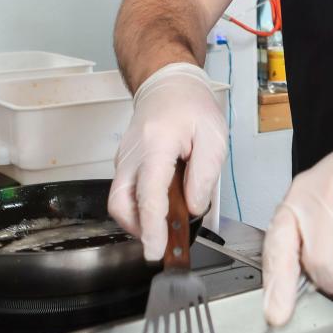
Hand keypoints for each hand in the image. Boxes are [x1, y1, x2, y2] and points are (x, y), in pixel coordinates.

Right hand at [107, 63, 226, 261]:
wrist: (168, 84)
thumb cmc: (191, 106)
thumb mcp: (213, 137)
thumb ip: (204, 175)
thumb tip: (192, 208)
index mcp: (155, 145)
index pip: (148, 194)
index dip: (152, 226)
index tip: (156, 249)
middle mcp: (132, 155)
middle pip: (121, 204)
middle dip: (139, 230)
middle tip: (163, 243)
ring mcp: (124, 159)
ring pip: (119, 202)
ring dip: (139, 221)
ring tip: (166, 225)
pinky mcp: (125, 164)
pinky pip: (126, 193)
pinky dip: (140, 208)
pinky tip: (162, 208)